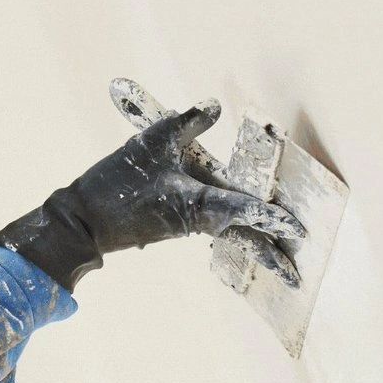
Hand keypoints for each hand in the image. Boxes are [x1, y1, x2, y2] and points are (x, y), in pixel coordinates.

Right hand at [0, 96, 306, 291]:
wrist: (83, 220)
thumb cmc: (118, 183)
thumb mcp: (152, 142)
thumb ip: (187, 121)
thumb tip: (214, 105)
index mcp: (199, 203)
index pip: (247, 209)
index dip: (275, 218)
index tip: (299, 231)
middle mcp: (198, 219)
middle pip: (243, 238)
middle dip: (270, 255)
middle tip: (296, 276)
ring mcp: (185, 225)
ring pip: (229, 232)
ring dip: (253, 239)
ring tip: (276, 247)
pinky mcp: (172, 224)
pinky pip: (211, 226)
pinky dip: (229, 227)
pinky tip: (233, 221)